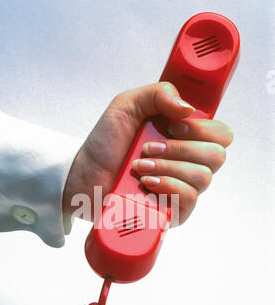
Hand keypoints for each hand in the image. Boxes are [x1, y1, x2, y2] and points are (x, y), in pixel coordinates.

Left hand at [63, 82, 232, 223]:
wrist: (84, 176)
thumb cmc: (105, 144)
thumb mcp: (128, 105)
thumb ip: (159, 93)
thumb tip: (189, 108)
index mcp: (185, 137)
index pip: (220, 134)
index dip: (203, 129)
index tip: (174, 127)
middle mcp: (188, 163)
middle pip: (216, 156)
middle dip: (180, 149)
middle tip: (148, 148)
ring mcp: (182, 188)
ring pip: (203, 178)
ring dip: (168, 168)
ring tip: (140, 167)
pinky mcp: (173, 211)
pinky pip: (190, 200)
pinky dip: (168, 187)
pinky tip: (147, 184)